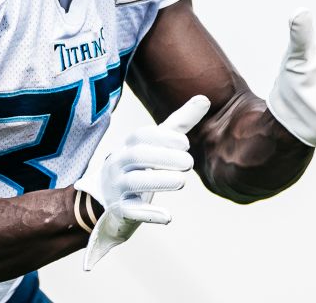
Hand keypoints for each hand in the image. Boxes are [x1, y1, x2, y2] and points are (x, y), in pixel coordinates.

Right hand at [75, 95, 209, 270]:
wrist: (111, 200)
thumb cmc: (141, 166)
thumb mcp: (158, 144)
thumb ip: (180, 123)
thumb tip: (204, 98)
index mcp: (129, 145)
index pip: (141, 135)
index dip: (163, 137)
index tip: (185, 143)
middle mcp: (119, 163)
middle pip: (137, 155)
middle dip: (163, 157)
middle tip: (189, 163)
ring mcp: (117, 187)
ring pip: (134, 181)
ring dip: (159, 180)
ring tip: (182, 182)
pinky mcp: (120, 210)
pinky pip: (131, 211)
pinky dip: (149, 213)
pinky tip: (168, 216)